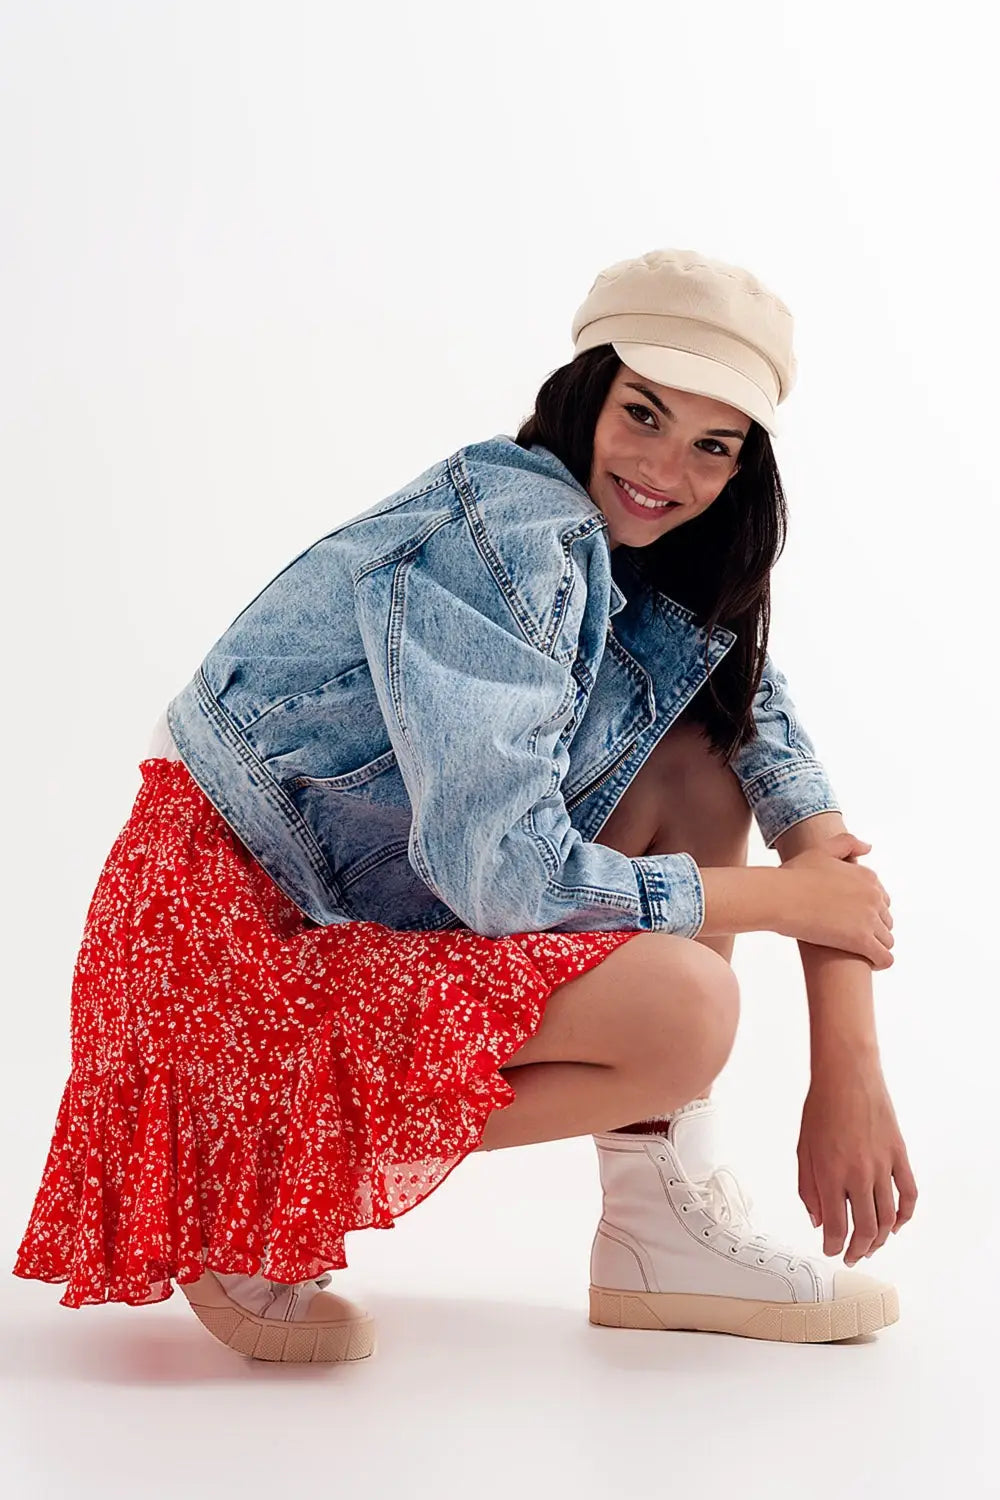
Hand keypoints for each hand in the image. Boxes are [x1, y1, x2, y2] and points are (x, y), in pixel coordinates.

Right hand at [776, 832, 893, 969]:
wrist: (779, 897)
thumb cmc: (793, 875)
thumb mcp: (822, 850)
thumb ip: (848, 844)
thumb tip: (868, 848)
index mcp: (867, 876)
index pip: (881, 899)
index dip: (867, 910)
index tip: (851, 918)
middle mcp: (873, 896)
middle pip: (886, 920)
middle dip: (873, 929)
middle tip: (851, 937)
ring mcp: (869, 918)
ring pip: (887, 940)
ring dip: (876, 947)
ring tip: (858, 953)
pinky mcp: (861, 940)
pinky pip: (885, 958)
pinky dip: (880, 962)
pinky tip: (867, 964)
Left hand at [797, 1061, 917, 1265]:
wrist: (847, 1076)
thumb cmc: (822, 1107)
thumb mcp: (803, 1150)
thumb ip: (808, 1189)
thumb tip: (817, 1219)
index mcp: (830, 1174)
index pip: (835, 1226)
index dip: (833, 1245)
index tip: (831, 1250)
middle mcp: (858, 1174)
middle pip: (866, 1229)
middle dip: (858, 1250)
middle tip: (852, 1256)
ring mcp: (882, 1166)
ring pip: (888, 1218)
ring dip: (881, 1239)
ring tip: (872, 1246)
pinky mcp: (899, 1155)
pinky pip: (908, 1194)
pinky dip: (905, 1215)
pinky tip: (897, 1224)